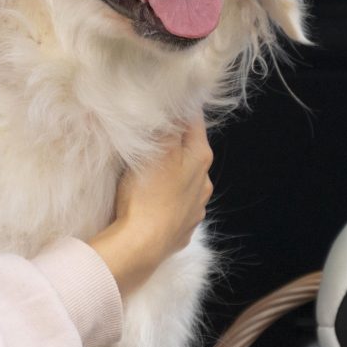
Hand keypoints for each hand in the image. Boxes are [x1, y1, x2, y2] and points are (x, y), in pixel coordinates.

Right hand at [88, 121, 212, 298]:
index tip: (164, 101)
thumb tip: (175, 107)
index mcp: (200, 157)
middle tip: (150, 135)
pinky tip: (152, 201)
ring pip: (185, 180)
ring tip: (149, 172)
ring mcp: (195, 208)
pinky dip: (167, 199)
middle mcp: (204, 182)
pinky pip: (176, 206)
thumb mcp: (156, 149)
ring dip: (171, 173)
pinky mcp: (182, 229)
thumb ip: (168, 126)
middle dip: (174, 142)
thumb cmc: (147, 193)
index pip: (194, 120)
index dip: (179, 108)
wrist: (142, 245)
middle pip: (190, 151)